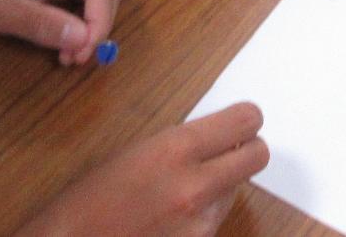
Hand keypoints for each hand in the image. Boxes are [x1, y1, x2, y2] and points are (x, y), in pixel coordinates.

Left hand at [0, 0, 122, 67]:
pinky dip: (78, 20)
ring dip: (91, 24)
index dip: (99, 25)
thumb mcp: (1, 11)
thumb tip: (84, 41)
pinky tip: (62, 42)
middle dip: (99, 24)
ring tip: (69, 53)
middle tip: (77, 57)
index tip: (81, 56)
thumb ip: (44, 25)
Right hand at [14, 103, 268, 236]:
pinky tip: (171, 219)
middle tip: (228, 152)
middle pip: (258, 156)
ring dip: (221, 187)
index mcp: (175, 150)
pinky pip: (215, 222)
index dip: (246, 120)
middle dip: (247, 151)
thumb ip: (179, 144)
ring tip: (181, 192)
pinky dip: (202, 216)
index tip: (241, 122)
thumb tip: (215, 138)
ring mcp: (199, 224)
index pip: (245, 121)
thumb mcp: (134, 154)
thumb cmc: (87, 201)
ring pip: (236, 192)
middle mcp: (196, 187)